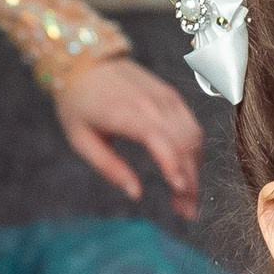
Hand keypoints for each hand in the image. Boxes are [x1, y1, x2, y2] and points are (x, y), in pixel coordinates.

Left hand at [54, 56, 203, 219]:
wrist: (86, 61)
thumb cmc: (78, 103)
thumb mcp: (80, 139)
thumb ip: (109, 168)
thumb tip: (136, 194)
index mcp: (124, 112)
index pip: (160, 138)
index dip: (174, 164)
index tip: (180, 191)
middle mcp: (150, 102)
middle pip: (183, 144)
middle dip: (190, 180)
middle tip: (186, 212)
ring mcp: (164, 97)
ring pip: (194, 137)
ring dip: (195, 170)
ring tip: (186, 197)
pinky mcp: (172, 96)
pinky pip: (193, 127)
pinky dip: (195, 152)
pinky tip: (186, 171)